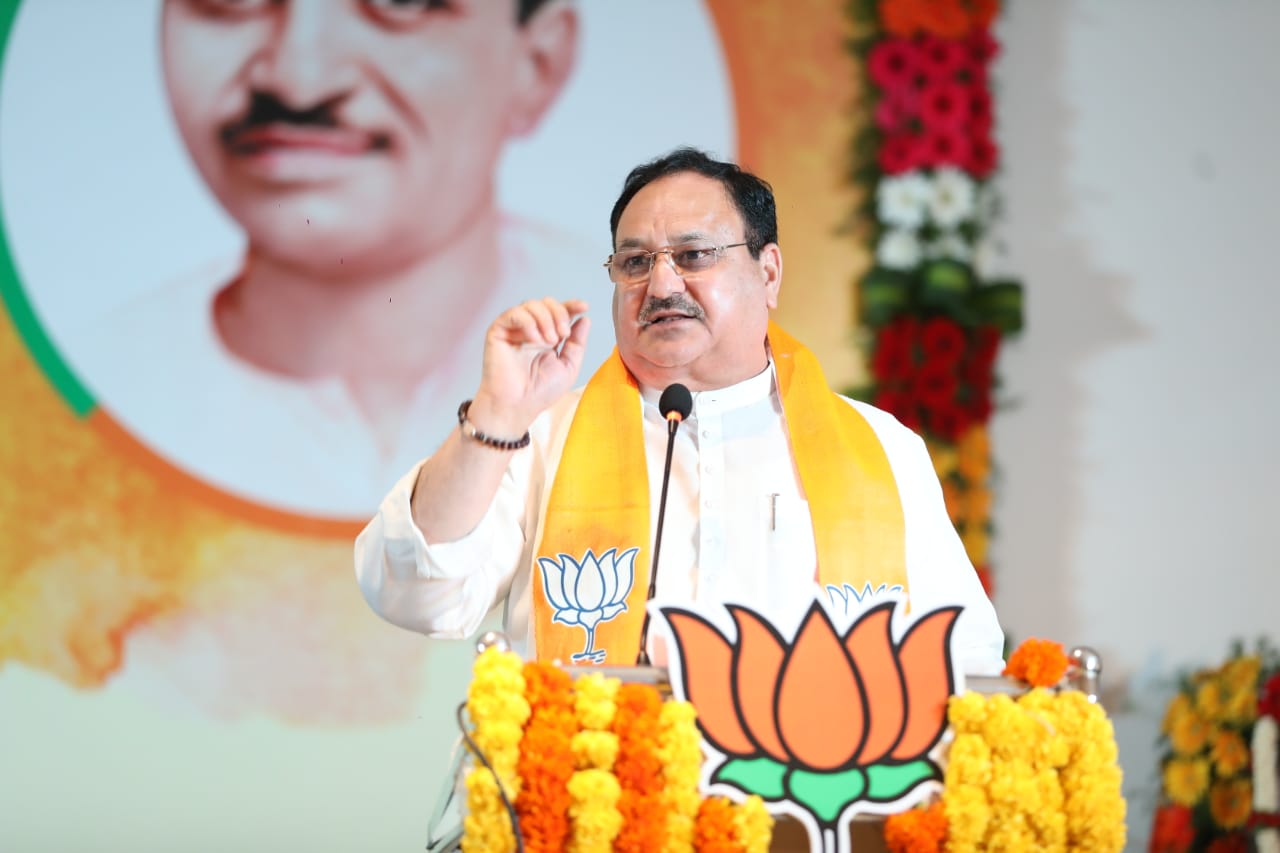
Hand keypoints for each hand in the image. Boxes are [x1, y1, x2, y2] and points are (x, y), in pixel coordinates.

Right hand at [468, 298, 590, 434]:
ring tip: (549, 341)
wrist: (519, 405)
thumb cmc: (540, 392)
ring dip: (546, 319)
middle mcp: (531, 330)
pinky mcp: (498, 332)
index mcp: (547, 337)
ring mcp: (514, 330)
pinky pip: (513, 313)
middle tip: (562, 335)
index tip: (584, 306)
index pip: (558, 312)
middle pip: (546, 303)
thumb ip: (577, 343)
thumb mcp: (568, 366)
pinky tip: (534, 339)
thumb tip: (584, 319)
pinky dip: (528, 322)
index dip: (571, 305)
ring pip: (531, 304)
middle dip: (559, 314)